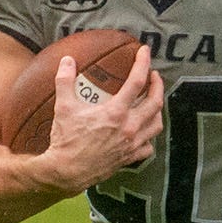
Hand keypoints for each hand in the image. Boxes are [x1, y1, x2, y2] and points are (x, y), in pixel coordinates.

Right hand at [39, 45, 162, 192]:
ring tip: (153, 100)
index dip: (143, 63)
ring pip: (156, 124)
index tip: (145, 51)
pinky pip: (149, 146)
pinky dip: (149, 136)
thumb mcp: (63, 107)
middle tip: (155, 76)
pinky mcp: (130, 157)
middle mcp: (129, 127)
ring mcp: (132, 144)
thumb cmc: (65, 139)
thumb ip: (65, 80)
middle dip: (158, 86)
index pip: (136, 82)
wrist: (67, 171)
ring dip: (157, 110)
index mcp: (115, 112)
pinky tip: (144, 130)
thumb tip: (67, 60)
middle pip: (155, 103)